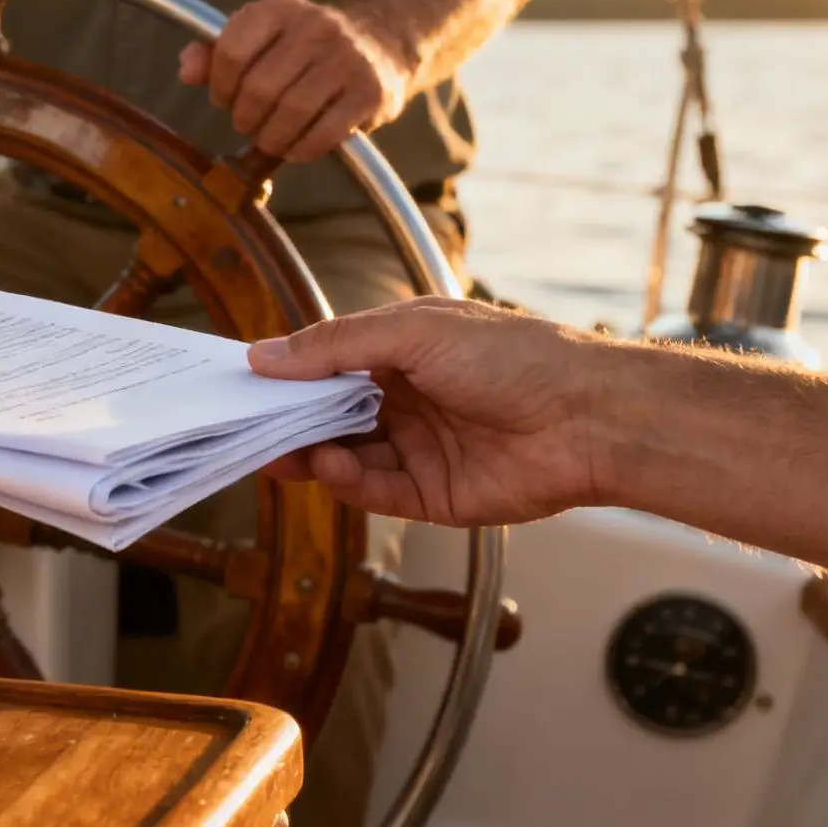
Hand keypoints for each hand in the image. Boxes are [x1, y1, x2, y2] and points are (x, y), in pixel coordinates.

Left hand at [177, 0, 414, 162]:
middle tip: (248, 124)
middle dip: (244, 117)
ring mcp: (347, 58)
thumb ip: (216, 53)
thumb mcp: (261, 37)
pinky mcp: (370, 92)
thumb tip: (185, 70)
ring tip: (269, 139)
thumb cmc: (305, 47)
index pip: (231, 51)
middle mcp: (316, 26)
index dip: (219, 86)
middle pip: (259, 88)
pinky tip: (296, 147)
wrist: (382, 41)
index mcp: (280, 8)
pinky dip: (301, 150)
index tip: (224, 99)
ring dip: (271, 138)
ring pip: (290, 112)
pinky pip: (324, 134)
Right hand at [246, 298, 606, 526]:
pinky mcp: (432, 495)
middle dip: (288, 420)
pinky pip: (374, 491)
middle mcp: (405, 399)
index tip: (240, 382)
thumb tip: (264, 355)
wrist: (588, 418)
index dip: (286, 373)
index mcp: (400, 351)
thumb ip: (336, 344)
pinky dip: (346, 481)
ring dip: (309, 453)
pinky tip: (332, 464)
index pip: (327, 364)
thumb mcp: (413, 330)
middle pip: (328, 414)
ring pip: (344, 455)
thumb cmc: (512, 356)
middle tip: (244, 426)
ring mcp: (417, 449)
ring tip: (279, 451)